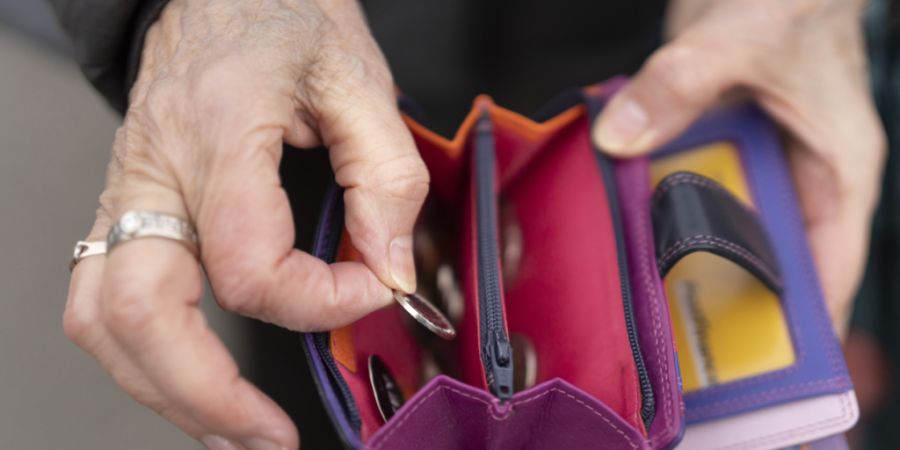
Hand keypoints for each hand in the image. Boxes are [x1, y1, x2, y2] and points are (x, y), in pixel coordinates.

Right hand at [63, 0, 428, 448]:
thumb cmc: (280, 12)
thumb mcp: (358, 78)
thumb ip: (386, 179)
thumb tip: (389, 265)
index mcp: (218, 131)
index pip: (251, 263)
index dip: (322, 298)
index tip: (374, 287)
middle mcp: (156, 169)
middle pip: (144, 313)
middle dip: (206, 394)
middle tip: (265, 436)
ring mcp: (129, 189)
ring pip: (104, 316)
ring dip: (163, 389)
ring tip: (227, 430)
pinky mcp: (128, 202)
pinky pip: (106, 292)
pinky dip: (145, 352)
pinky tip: (189, 378)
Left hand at [593, 0, 884, 331]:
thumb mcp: (741, 39)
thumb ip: (680, 85)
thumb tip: (622, 137)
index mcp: (837, 171)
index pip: (832, 267)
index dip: (803, 323)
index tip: (764, 366)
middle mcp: (799, 177)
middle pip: (771, 260)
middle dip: (730, 297)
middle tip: (680, 337)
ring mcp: (756, 165)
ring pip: (723, 229)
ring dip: (685, 252)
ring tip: (643, 291)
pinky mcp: (715, 147)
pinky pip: (688, 191)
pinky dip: (660, 207)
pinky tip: (625, 226)